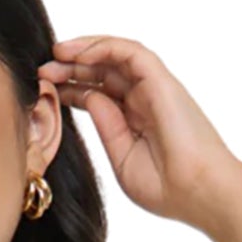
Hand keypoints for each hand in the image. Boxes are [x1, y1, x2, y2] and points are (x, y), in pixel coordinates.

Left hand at [39, 35, 240, 225]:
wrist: (199, 193)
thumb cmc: (167, 189)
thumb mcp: (122, 160)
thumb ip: (105, 128)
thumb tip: (88, 97)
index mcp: (135, 121)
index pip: (98, 94)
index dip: (70, 89)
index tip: (44, 89)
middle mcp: (144, 100)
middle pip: (103, 72)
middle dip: (70, 67)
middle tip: (42, 69)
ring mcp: (154, 88)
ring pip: (114, 55)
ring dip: (83, 51)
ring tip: (55, 53)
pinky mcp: (162, 80)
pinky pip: (129, 52)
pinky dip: (103, 48)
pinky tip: (77, 54)